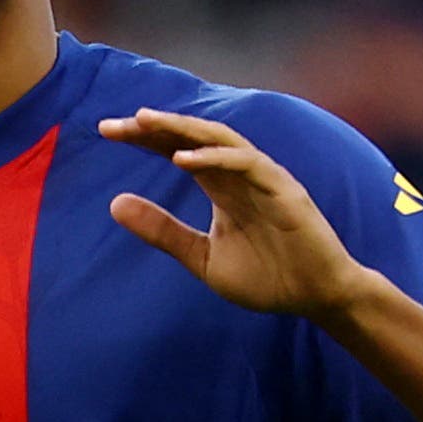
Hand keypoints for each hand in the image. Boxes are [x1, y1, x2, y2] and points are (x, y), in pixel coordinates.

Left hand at [97, 108, 375, 320]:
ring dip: (183, 128)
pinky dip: (216, 156)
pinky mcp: (284, 190)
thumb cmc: (267, 277)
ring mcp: (263, 178)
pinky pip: (248, 163)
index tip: (105, 131)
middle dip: (154, 127)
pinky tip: (184, 159)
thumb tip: (113, 203)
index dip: (143, 138)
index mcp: (221, 186)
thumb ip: (163, 231)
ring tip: (145, 122)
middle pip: (192, 136)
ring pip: (220, 139)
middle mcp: (239, 174)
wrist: (316, 299)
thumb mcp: (202, 257)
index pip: (176, 148)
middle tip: (114, 125)